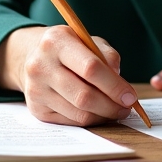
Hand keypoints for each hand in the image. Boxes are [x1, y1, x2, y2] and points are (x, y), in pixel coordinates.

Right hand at [0, 26, 139, 125]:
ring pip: (78, 112)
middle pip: (84, 95)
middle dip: (111, 106)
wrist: (31, 55)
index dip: (114, 85)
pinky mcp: (36, 109)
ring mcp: (36, 90)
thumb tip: (120, 83)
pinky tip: (98, 113)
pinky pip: (70, 121)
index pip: (91, 68)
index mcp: (56, 41)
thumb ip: (107, 56)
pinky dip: (89, 120)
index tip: (131, 96)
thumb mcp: (87, 40)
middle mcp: (41, 65)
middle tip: (126, 108)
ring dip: (103, 116)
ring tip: (116, 111)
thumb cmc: (68, 47)